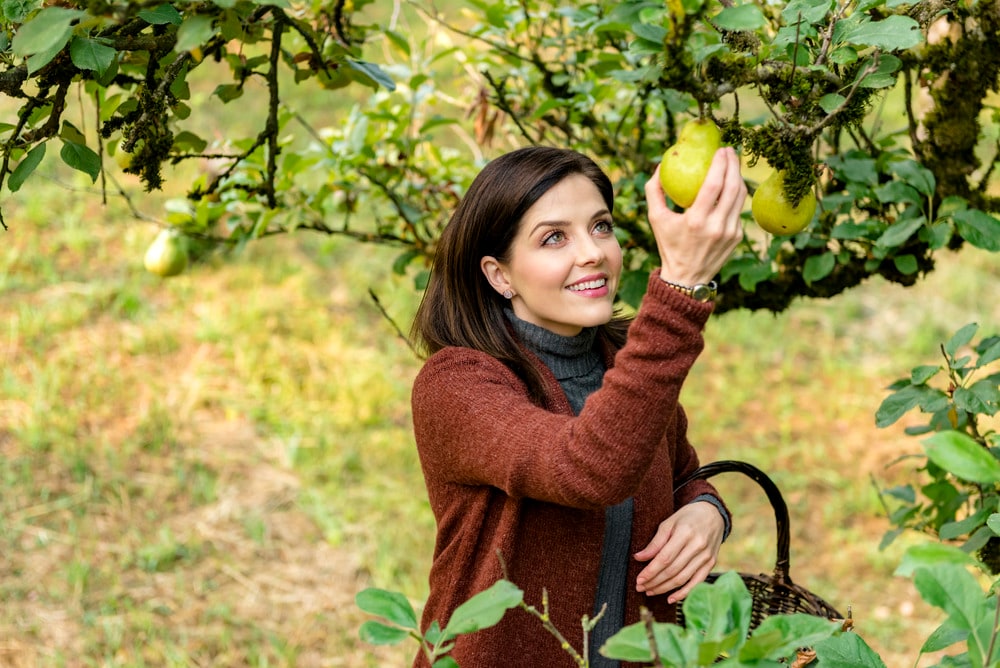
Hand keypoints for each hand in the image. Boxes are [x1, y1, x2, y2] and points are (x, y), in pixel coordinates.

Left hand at [633, 501, 724, 603]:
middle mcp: (697, 546)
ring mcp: (706, 556)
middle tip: (640, 587)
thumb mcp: (669, 522)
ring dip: (664, 588)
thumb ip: (655, 542)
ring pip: (682, 578)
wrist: (713, 514)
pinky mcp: (711, 564)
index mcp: (685, 533)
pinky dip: (684, 593)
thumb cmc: (687, 517)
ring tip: (650, 591)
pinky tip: (670, 598)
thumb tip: (639, 557)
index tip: (639, 579)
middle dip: (654, 581)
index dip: (651, 571)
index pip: (665, 558)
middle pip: (672, 570)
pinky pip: (697, 582)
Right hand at [645, 146, 746, 286]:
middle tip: (730, 151)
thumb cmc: (669, 244)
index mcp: (696, 221)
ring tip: (733, 163)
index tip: (720, 149)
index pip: (714, 184)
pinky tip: (731, 184)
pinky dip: (736, 194)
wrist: (687, 277)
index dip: (721, 164)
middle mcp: (716, 226)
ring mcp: (730, 232)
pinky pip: (739, 210)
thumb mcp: (656, 219)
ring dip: (739, 176)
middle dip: (734, 164)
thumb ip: (654, 191)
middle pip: (733, 187)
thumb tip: (659, 166)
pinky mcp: (737, 237)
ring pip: (741, 197)